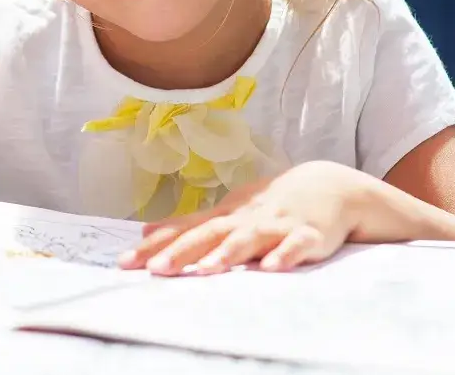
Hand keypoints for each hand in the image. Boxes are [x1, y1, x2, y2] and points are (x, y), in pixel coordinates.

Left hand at [119, 160, 371, 275]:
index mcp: (225, 216)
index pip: (184, 230)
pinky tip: (271, 268)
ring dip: (228, 253)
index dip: (156, 245)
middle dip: (181, 251)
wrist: (330, 185)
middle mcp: (245, 219)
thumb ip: (191, 225)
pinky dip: (284, 255)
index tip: (125, 261)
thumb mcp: (229, 211)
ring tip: (205, 269)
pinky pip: (296, 245)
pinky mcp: (309, 234)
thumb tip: (146, 231)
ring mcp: (277, 225)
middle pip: (209, 234)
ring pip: (250, 238)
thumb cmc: (271, 202)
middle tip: (155, 268)